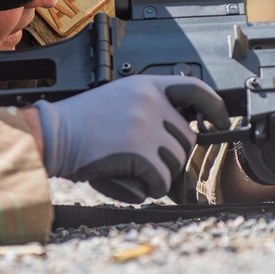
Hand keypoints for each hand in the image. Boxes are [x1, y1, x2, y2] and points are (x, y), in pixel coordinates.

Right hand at [35, 75, 229, 202]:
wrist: (52, 135)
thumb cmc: (82, 124)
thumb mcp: (119, 100)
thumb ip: (151, 108)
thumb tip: (185, 131)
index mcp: (146, 85)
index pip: (194, 88)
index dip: (214, 106)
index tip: (222, 121)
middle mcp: (150, 102)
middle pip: (186, 140)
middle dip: (169, 156)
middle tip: (139, 159)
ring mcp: (146, 126)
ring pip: (176, 164)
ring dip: (156, 174)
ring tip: (126, 167)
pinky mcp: (140, 152)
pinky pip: (160, 182)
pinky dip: (144, 188)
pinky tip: (121, 178)